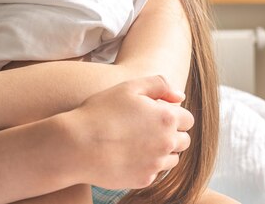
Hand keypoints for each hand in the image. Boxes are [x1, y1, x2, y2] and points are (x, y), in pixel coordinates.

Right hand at [65, 75, 193, 189]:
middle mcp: (167, 143)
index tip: (155, 114)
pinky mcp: (144, 180)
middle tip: (146, 128)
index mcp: (166, 118)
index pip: (187, 119)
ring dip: (161, 151)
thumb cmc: (100, 112)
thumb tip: (181, 96)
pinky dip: (145, 165)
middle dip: (170, 133)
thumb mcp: (128, 87)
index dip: (173, 115)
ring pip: (171, 159)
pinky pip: (153, 172)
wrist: (77, 145)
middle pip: (184, 141)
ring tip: (136, 142)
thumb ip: (160, 85)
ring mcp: (156, 164)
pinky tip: (126, 155)